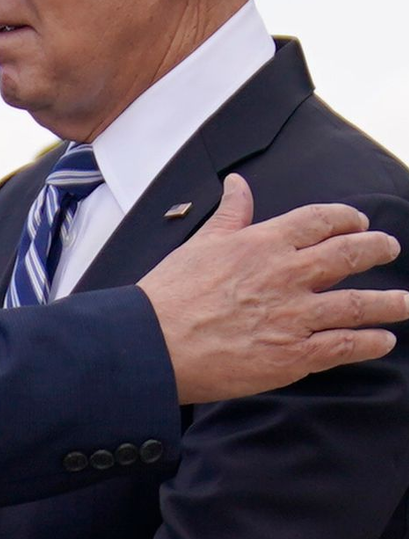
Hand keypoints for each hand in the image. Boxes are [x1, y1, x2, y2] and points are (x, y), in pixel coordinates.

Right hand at [139, 174, 408, 402]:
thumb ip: (230, 214)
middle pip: (349, 255)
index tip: (356, 221)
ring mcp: (294, 316)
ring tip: (407, 303)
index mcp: (263, 243)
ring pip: (359, 305)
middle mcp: (286, 275)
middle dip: (376, 249)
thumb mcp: (200, 244)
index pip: (319, 221)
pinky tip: (382, 341)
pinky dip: (369, 343)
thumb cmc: (170, 294)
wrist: (154, 343)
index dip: (344, 218)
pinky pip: (344, 346)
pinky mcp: (294, 354)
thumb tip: (237, 183)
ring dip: (390, 303)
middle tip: (388, 248)